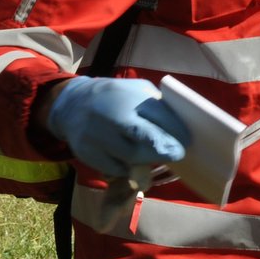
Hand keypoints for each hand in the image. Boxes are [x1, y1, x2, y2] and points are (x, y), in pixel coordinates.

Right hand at [45, 76, 188, 179]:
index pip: (159, 115)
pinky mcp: (87, 152)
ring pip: (131, 156)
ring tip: (155, 156)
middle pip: (145, 137)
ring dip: (148, 160)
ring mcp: (97, 134)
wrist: (72, 104)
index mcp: (128, 96)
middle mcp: (112, 115)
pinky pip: (114, 168)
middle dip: (165, 148)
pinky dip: (127, 168)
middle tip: (177, 154)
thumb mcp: (135, 90)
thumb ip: (156, 104)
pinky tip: (132, 162)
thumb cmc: (115, 97)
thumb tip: (181, 125)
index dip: (177, 131)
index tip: (187, 140)